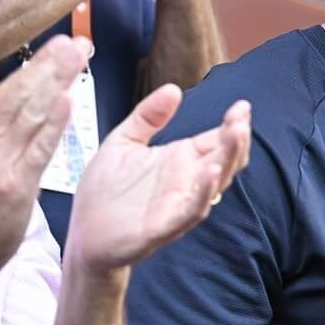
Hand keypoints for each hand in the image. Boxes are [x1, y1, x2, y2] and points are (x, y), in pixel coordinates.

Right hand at [0, 38, 88, 282]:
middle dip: (51, 66)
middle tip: (78, 44)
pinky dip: (52, 125)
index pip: (9, 88)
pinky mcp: (15, 185)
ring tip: (77, 59)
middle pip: (21, 95)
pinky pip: (37, 150)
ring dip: (55, 83)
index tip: (61, 43)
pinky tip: (67, 102)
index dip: (36, 64)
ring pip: (30, 114)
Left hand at [63, 85, 250, 272]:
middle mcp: (186, 182)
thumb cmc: (104, 192)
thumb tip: (174, 88)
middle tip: (241, 118)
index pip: (217, 140)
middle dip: (236, 140)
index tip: (243, 106)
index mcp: (180, 160)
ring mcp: (178, 205)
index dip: (233, 124)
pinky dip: (202, 194)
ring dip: (227, 160)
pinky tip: (209, 173)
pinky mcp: (163, 228)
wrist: (81, 235)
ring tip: (236, 134)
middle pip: (223, 160)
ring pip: (214, 184)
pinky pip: (190, 212)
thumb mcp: (123, 142)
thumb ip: (147, 117)